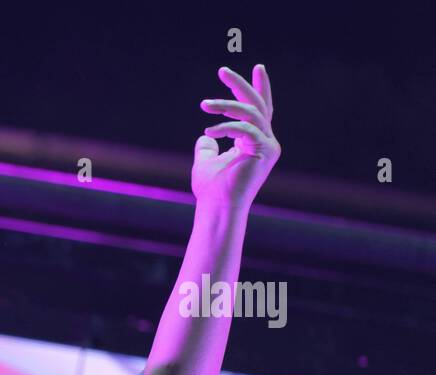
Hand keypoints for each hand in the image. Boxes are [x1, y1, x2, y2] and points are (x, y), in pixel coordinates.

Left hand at [194, 65, 280, 210]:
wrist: (218, 208)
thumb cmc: (212, 189)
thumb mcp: (205, 162)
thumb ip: (207, 147)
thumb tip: (205, 136)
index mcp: (255, 141)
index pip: (259, 110)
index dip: (258, 88)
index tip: (257, 67)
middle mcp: (266, 141)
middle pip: (257, 104)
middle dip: (240, 85)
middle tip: (222, 70)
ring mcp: (269, 146)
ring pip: (251, 112)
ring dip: (226, 104)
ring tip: (205, 104)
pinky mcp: (266, 151)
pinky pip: (246, 128)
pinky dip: (226, 126)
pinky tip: (210, 130)